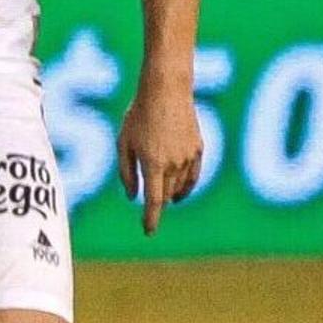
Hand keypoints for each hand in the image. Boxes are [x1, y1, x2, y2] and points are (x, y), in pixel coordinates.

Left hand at [119, 73, 206, 233]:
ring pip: (180, 186)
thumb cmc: (139, 115)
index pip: (154, 201)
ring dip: (171, 194)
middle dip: (158, 203)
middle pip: (167, 194)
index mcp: (153, 164)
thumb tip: (132, 196)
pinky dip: (186, 186)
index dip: (151, 218)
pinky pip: (193, 176)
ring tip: (162, 196)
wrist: (166, 91)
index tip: (148, 232)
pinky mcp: (198, 149)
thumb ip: (127, 172)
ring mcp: (189, 157)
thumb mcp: (124, 143)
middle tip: (150, 210)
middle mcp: (174, 163)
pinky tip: (179, 191)